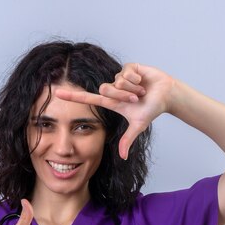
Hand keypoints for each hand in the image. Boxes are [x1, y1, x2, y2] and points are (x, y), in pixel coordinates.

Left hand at [55, 63, 175, 159]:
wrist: (167, 95)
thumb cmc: (151, 109)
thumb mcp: (138, 125)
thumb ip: (128, 139)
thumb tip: (123, 157)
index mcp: (111, 101)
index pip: (88, 98)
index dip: (73, 97)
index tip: (57, 94)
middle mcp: (113, 88)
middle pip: (105, 89)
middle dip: (122, 96)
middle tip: (136, 99)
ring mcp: (120, 77)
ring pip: (117, 82)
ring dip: (132, 89)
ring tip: (141, 90)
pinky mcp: (129, 67)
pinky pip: (126, 73)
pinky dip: (137, 80)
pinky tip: (143, 80)